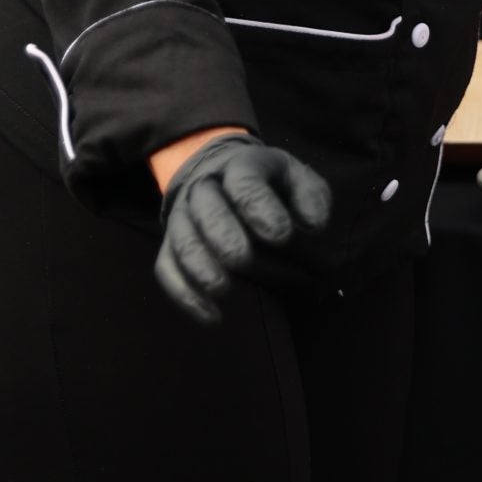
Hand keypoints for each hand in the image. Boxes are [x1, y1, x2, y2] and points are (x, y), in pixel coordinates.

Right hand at [154, 134, 331, 323]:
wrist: (223, 176)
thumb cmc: (271, 185)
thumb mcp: (298, 179)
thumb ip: (310, 197)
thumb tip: (314, 226)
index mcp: (241, 166)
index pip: (244, 180)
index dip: (259, 205)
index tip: (281, 235)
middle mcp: (205, 187)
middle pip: (204, 206)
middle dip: (221, 233)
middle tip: (242, 258)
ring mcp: (184, 216)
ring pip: (181, 238)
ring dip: (198, 265)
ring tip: (222, 289)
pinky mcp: (171, 245)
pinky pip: (167, 268)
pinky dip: (185, 293)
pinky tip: (211, 316)